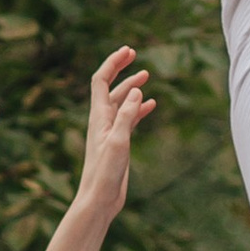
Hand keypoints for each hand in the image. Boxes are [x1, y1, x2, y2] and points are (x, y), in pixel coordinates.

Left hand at [72, 46, 153, 223]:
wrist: (99, 199)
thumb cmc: (105, 174)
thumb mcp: (118, 142)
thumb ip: (126, 116)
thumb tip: (135, 90)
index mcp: (98, 117)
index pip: (101, 81)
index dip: (113, 63)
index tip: (129, 50)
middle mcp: (102, 121)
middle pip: (110, 87)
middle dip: (121, 69)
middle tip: (134, 54)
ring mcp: (110, 131)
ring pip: (121, 102)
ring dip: (131, 87)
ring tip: (146, 76)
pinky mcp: (118, 143)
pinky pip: (128, 119)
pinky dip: (138, 108)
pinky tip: (151, 104)